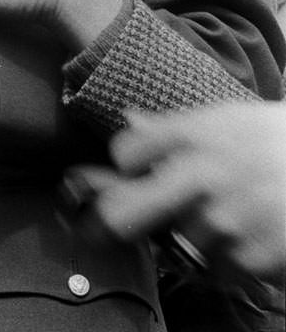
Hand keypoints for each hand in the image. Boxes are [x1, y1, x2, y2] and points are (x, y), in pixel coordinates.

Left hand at [60, 102, 285, 278]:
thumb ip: (175, 127)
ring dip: (197, 237)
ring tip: (231, 216)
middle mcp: (203, 174)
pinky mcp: (252, 257)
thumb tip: (129, 118)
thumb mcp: (227, 119)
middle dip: (117, 219)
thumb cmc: (275, 140)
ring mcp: (226, 220)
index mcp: (195, 134)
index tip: (136, 170)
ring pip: (180, 243)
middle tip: (121, 221)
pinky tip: (253, 234)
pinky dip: (232, 259)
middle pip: (124, 212)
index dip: (128, 164)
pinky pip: (219, 269)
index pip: (127, 153)